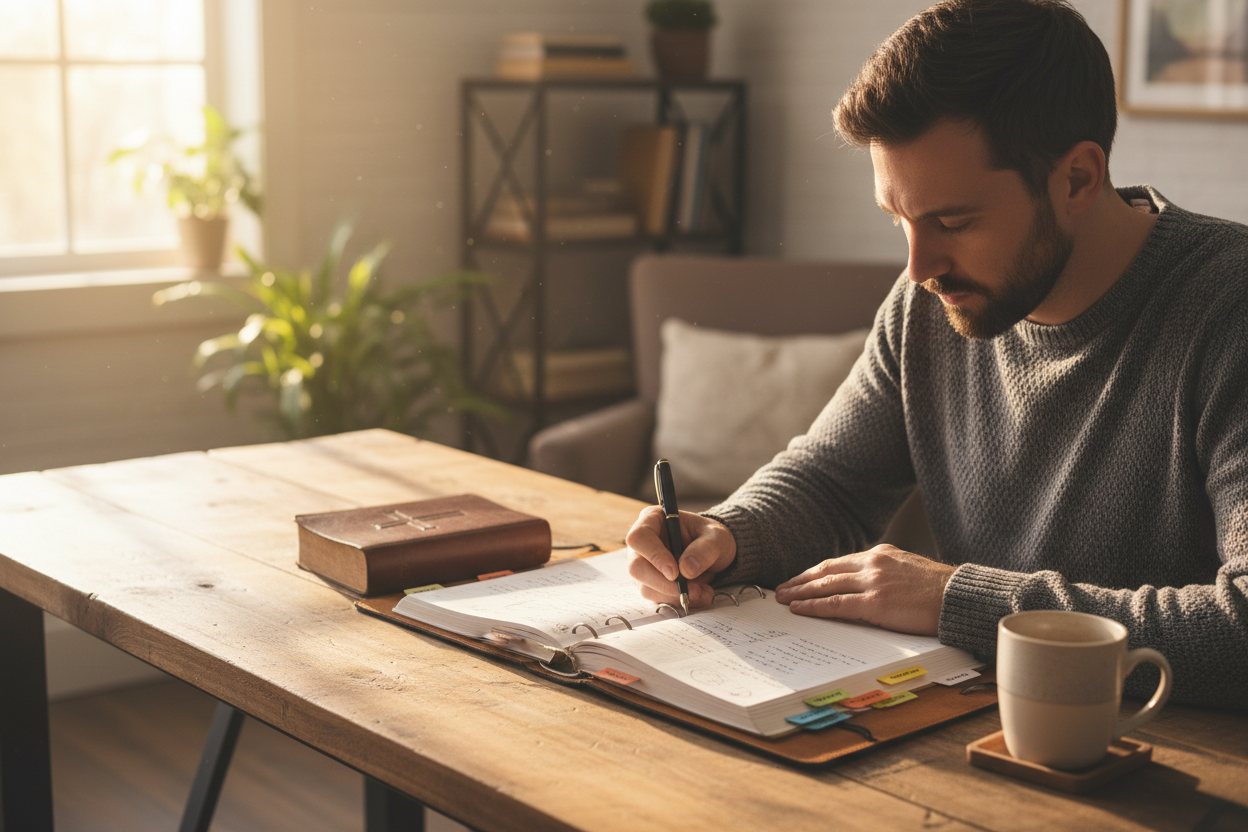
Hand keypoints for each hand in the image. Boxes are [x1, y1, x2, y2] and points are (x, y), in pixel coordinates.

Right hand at [626, 506, 735, 608]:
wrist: (715, 553)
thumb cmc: (712, 538)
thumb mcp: (717, 538)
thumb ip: (705, 550)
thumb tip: (686, 570)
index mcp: (652, 520)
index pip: (639, 538)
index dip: (654, 556)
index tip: (675, 572)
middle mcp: (642, 543)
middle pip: (636, 568)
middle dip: (664, 584)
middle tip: (692, 590)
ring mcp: (644, 565)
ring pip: (646, 588)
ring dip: (676, 595)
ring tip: (703, 591)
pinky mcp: (651, 584)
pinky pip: (658, 598)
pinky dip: (679, 601)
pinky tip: (699, 594)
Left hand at [774, 545, 955, 634]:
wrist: (958, 596)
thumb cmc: (939, 589)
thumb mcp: (908, 570)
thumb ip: (885, 573)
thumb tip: (866, 584)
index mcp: (880, 554)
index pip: (839, 562)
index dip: (816, 571)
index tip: (801, 578)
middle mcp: (872, 563)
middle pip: (826, 570)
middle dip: (801, 580)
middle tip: (782, 587)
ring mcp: (872, 582)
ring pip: (826, 585)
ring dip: (800, 592)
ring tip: (783, 598)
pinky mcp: (874, 602)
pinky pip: (835, 604)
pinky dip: (814, 606)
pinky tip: (800, 609)